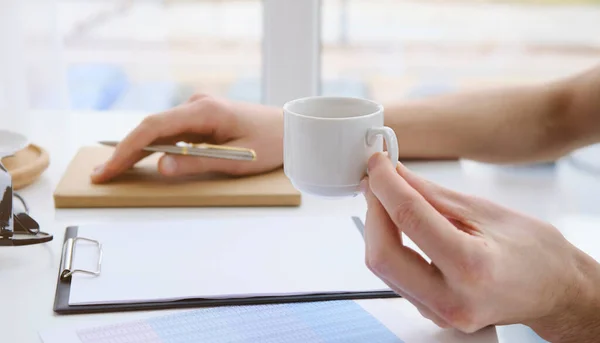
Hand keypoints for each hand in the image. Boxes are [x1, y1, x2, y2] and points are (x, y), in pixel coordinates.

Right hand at [90, 94, 283, 182]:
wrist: (291, 130)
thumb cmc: (270, 144)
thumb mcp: (235, 160)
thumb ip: (197, 163)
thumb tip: (162, 168)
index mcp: (205, 110)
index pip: (154, 127)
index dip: (127, 150)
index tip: (109, 169)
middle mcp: (197, 104)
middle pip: (151, 127)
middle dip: (125, 152)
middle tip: (102, 174)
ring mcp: (198, 109)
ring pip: (159, 130)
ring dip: (138, 150)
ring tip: (114, 170)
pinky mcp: (202, 117)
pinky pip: (171, 132)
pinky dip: (154, 147)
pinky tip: (141, 161)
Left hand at [360, 153, 599, 341]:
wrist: (554, 291)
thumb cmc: (533, 252)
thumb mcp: (484, 211)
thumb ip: (431, 195)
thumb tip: (394, 173)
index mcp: (473, 267)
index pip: (409, 219)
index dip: (385, 184)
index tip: (377, 163)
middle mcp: (452, 299)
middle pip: (382, 255)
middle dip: (372, 211)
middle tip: (375, 181)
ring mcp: (441, 314)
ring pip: (384, 269)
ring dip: (377, 228)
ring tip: (387, 199)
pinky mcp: (433, 314)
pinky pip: (396, 279)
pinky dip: (391, 246)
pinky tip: (399, 225)